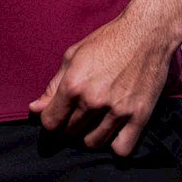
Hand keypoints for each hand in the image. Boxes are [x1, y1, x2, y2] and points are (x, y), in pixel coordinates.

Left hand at [27, 11, 174, 156]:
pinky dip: (116, 144)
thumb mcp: (73, 56)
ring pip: (93, 143)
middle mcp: (93, 100)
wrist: (146, 33)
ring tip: (96, 120)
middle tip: (79, 113)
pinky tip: (114, 131)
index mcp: (73, 84)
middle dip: (70, 125)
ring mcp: (117, 110)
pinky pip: (122, 149)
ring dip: (90, 134)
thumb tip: (35, 109)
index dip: (51, 120)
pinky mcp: (139, 116)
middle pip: (70, 132)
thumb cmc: (108, 40)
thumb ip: (53, 86)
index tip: (58, 114)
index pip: (51, 122)